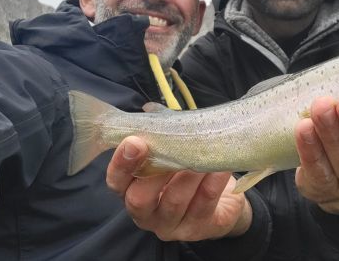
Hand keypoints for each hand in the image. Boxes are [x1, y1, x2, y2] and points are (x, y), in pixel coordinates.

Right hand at [106, 136, 251, 240]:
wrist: (222, 198)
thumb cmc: (188, 169)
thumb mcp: (172, 151)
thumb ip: (159, 131)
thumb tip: (148, 109)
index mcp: (133, 191)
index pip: (116, 183)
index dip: (121, 164)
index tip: (134, 141)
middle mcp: (147, 214)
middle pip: (138, 201)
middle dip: (154, 174)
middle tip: (170, 149)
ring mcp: (172, 225)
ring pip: (175, 202)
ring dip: (187, 175)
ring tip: (201, 155)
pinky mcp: (199, 228)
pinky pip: (204, 205)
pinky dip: (212, 184)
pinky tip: (219, 168)